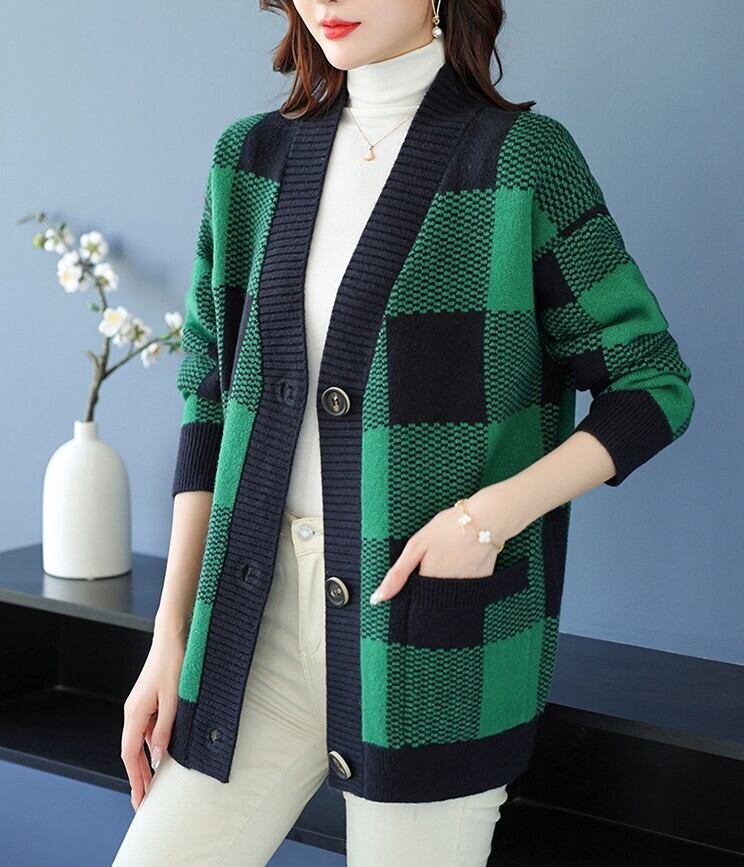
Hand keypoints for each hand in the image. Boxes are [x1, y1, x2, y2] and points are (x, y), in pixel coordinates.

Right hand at [121, 632, 183, 809]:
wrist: (172, 639)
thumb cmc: (173, 665)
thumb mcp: (174, 700)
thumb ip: (166, 729)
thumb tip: (159, 756)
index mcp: (135, 714)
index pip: (130, 755)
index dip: (135, 779)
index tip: (140, 800)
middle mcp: (133, 712)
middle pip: (132, 752)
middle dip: (138, 777)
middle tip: (144, 801)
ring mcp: (140, 707)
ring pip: (141, 741)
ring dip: (147, 762)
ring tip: (155, 784)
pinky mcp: (148, 702)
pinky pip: (149, 729)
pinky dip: (154, 745)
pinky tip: (163, 754)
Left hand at [369, 483, 527, 603]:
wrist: (487, 519)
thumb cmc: (448, 527)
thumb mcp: (416, 546)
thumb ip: (397, 574)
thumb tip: (377, 598)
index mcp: (429, 583)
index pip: (415, 601)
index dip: (412, 591)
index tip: (416, 575)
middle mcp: (448, 592)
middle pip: (433, 601)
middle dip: (429, 589)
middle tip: (437, 560)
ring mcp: (467, 590)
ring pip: (450, 597)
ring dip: (445, 585)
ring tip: (450, 559)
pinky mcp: (482, 585)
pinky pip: (467, 590)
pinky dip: (462, 580)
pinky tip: (463, 561)